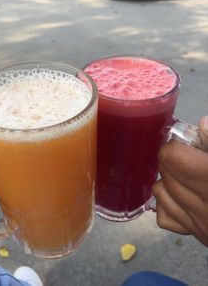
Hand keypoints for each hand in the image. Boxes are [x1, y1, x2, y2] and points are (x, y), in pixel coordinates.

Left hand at [152, 116, 207, 245]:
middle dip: (173, 158)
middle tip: (190, 155)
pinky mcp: (200, 237)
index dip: (176, 145)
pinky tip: (185, 196)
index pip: (173, 157)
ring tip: (187, 173)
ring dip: (169, 178)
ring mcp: (202, 226)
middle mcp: (207, 207)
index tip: (186, 142)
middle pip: (165, 171)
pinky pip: (165, 217)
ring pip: (160, 191)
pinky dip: (169, 203)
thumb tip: (202, 124)